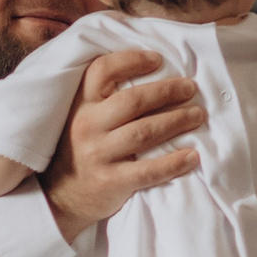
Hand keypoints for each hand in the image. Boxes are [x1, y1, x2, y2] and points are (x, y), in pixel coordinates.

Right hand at [42, 51, 202, 242]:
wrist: (59, 196)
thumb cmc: (81, 148)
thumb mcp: (82, 117)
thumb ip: (105, 97)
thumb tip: (152, 70)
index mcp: (80, 104)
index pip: (102, 71)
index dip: (131, 60)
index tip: (158, 60)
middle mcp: (87, 126)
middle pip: (133, 100)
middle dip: (167, 91)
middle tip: (191, 88)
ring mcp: (98, 154)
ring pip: (145, 132)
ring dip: (177, 121)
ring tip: (198, 115)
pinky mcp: (111, 181)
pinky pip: (148, 170)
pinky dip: (173, 163)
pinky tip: (193, 156)